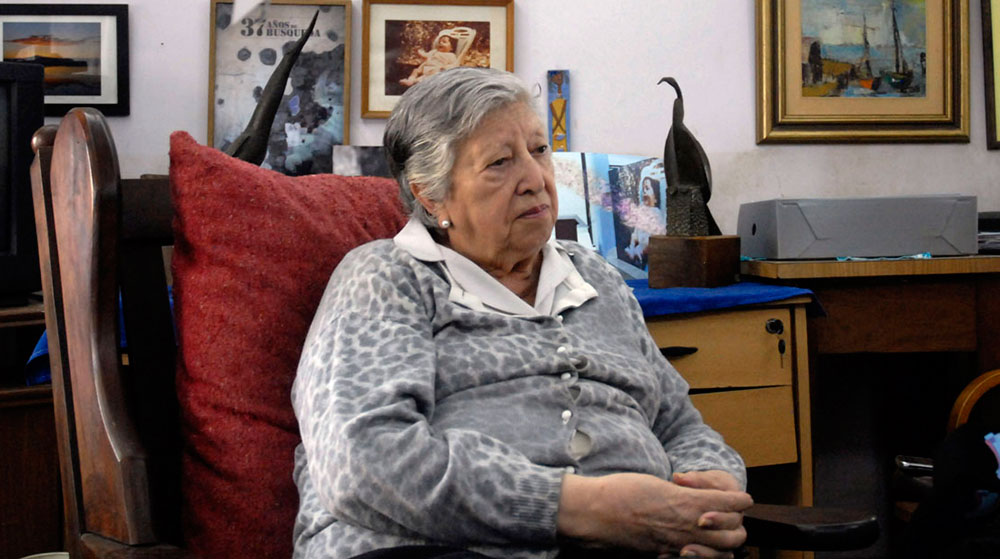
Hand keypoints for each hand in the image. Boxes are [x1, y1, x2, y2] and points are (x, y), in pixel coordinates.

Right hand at [557, 472, 751, 555]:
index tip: (741, 498)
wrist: (595, 512)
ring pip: (722, 553)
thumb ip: (681, 494)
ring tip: (717, 534)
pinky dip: (705, 554)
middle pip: (735, 533)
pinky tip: (696, 545)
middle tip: (728, 516)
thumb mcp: (657, 485)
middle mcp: (688, 525)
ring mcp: (678, 544)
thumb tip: (695, 499)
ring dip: (724, 544)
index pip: (731, 503)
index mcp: (687, 501)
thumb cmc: (621, 492)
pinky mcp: (665, 554)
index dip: (739, 500)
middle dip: (736, 524)